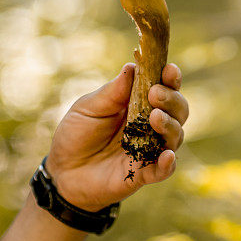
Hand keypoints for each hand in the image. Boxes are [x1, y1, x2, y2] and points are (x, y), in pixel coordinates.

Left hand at [46, 63, 187, 211]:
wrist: (62, 170)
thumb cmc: (77, 133)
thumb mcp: (89, 107)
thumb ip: (113, 91)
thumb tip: (133, 66)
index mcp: (140, 104)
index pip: (165, 88)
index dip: (171, 78)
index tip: (169, 69)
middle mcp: (151, 126)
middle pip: (178, 110)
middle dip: (172, 100)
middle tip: (155, 94)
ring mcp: (150, 150)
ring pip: (176, 136)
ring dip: (171, 125)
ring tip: (155, 117)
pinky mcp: (144, 174)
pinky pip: (164, 170)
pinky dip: (168, 164)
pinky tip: (167, 156)